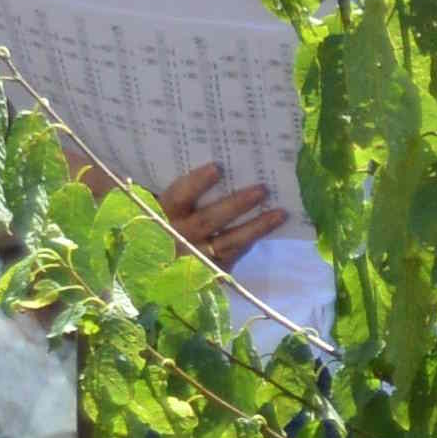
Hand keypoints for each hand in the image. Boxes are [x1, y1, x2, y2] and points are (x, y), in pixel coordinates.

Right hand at [151, 159, 284, 268]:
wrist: (156, 271)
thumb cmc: (164, 225)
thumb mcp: (163, 208)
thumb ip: (179, 191)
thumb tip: (216, 165)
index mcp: (161, 215)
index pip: (178, 197)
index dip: (196, 183)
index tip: (218, 168)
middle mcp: (178, 236)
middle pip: (208, 220)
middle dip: (236, 204)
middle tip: (262, 189)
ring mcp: (195, 256)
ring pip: (228, 241)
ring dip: (256, 226)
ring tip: (280, 213)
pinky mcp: (210, 272)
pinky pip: (234, 255)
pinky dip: (252, 240)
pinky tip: (271, 226)